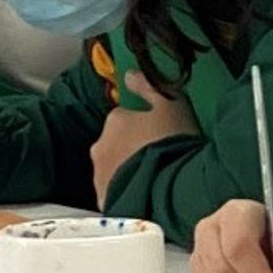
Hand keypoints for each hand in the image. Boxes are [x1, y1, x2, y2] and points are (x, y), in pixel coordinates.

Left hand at [90, 91, 197, 205]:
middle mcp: (101, 146)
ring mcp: (100, 175)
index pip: (124, 116)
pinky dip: (125, 189)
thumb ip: (148, 86)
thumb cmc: (172, 140)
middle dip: (130, 146)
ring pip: (113, 166)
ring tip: (153, 175)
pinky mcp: (104, 199)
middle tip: (156, 153)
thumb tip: (128, 73)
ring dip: (127, 168)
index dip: (143, 123)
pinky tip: (144, 191)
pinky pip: (114, 191)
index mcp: (115, 120)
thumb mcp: (171, 104)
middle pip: (115, 141)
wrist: (169, 186)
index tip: (159, 131)